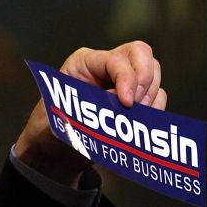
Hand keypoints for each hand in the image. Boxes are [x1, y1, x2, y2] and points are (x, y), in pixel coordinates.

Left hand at [14, 41, 167, 187]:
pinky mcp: (134, 99)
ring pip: (153, 74)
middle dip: (144, 79)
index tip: (127, 103)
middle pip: (141, 54)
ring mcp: (122, 81)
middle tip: (136, 106)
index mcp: (83, 63)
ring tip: (135, 119)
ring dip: (150, 97)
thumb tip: (107, 110)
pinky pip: (158, 96)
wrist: (53, 151)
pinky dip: (156, 109)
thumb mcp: (55, 118)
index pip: (115, 59)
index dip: (126, 78)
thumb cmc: (49, 129)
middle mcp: (105, 67)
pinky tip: (142, 124)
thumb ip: (80, 112)